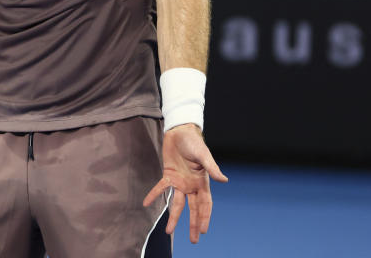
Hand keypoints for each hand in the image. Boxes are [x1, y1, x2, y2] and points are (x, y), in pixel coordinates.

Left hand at [143, 124, 227, 243]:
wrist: (180, 131)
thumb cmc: (195, 142)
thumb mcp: (204, 154)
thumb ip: (212, 168)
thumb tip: (224, 180)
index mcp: (202, 182)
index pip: (205, 204)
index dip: (204, 217)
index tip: (203, 230)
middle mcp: (192, 185)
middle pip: (193, 208)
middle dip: (193, 224)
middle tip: (194, 240)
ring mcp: (180, 182)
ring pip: (178, 204)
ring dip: (174, 217)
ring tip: (168, 231)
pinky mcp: (168, 175)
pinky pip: (160, 188)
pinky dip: (154, 195)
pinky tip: (146, 203)